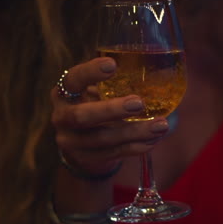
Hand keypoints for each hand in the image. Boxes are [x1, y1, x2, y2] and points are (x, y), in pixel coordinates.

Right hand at [50, 57, 168, 172]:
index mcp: (64, 92)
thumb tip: (156, 71)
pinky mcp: (85, 158)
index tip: (112, 65)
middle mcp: (61, 117)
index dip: (90, 72)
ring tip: (161, 125)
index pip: (73, 79)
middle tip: (139, 103)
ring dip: (134, 132)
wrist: (81, 144)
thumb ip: (114, 83)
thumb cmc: (94, 105)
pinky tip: (153, 140)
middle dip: (111, 110)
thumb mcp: (96, 92)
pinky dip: (135, 147)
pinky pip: (113, 153)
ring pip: (102, 138)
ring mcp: (71, 141)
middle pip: (82, 116)